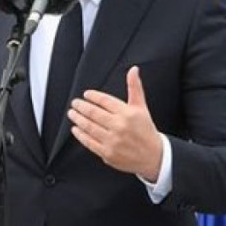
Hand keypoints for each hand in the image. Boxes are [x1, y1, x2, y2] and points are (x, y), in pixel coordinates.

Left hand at [68, 66, 162, 180]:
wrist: (154, 156)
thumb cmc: (146, 130)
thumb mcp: (141, 107)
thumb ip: (135, 87)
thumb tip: (133, 69)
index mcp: (127, 113)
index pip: (105, 100)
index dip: (93, 96)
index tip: (86, 94)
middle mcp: (119, 126)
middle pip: (94, 113)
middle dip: (81, 107)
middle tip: (74, 103)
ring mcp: (112, 140)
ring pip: (89, 127)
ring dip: (78, 119)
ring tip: (72, 113)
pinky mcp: (108, 153)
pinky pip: (89, 142)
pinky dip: (80, 135)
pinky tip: (76, 129)